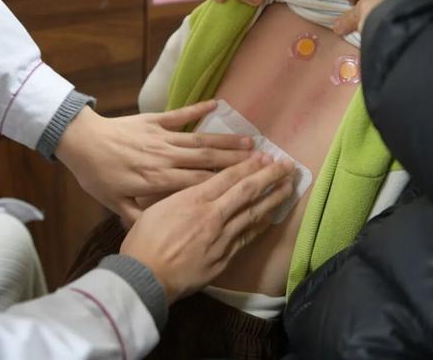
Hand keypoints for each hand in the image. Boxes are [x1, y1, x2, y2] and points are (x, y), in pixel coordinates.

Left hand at [56, 101, 253, 225]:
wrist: (80, 142)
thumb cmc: (97, 176)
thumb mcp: (114, 204)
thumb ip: (137, 216)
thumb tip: (158, 231)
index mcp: (156, 181)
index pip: (197, 183)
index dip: (224, 183)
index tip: (247, 185)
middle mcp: (165, 157)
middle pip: (205, 160)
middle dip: (235, 161)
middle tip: (262, 161)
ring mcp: (160, 136)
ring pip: (198, 139)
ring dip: (224, 140)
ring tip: (250, 141)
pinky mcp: (153, 120)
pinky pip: (179, 115)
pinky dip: (198, 109)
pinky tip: (217, 104)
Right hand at [121, 154, 294, 302]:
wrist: (146, 276)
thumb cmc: (144, 241)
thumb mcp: (156, 208)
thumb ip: (180, 197)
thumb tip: (195, 191)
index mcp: (193, 199)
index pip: (228, 177)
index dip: (249, 165)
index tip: (264, 156)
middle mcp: (212, 214)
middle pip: (247, 191)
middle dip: (270, 175)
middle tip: (287, 165)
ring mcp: (222, 237)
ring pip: (253, 213)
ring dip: (273, 198)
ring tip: (289, 186)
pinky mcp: (225, 257)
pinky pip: (248, 237)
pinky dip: (261, 225)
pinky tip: (271, 217)